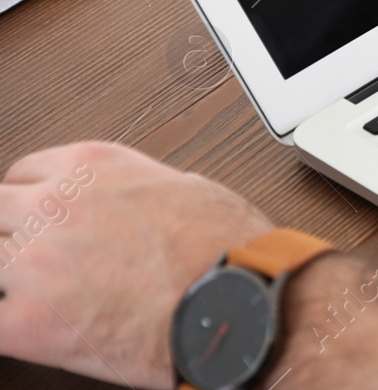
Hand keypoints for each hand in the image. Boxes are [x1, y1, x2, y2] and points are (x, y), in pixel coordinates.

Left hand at [0, 142, 273, 387]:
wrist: (237, 302)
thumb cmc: (229, 248)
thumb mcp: (188, 188)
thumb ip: (139, 189)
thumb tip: (134, 201)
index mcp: (92, 167)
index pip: (22, 172)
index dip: (29, 200)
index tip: (36, 219)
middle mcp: (56, 206)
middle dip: (9, 233)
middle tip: (31, 258)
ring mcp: (35, 264)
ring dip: (8, 277)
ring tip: (36, 295)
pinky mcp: (28, 322)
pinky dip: (5, 324)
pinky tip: (23, 327)